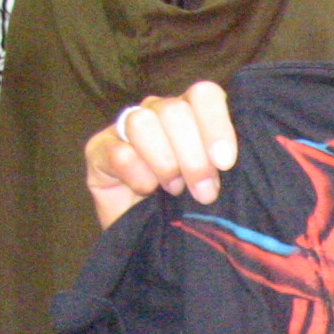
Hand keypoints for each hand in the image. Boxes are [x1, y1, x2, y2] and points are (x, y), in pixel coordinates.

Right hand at [84, 82, 236, 229]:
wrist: (155, 240)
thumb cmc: (194, 210)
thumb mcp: (222, 185)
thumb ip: (227, 164)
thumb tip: (234, 160)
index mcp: (194, 114)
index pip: (204, 94)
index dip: (215, 125)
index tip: (225, 163)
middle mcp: (160, 113)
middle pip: (174, 110)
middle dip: (193, 157)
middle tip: (204, 192)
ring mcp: (126, 128)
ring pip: (142, 123)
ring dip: (164, 164)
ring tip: (173, 190)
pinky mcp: (98, 150)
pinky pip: (118, 151)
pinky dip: (137, 175)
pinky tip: (147, 191)